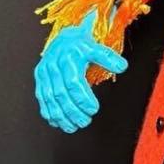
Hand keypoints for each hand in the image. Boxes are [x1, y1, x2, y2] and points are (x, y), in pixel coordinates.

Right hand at [34, 10, 126, 132]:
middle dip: (73, 111)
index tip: (93, 109)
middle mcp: (54, 66)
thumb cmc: (82, 44)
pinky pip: (42, 98)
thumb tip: (123, 67)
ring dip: (61, 116)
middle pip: (61, 94)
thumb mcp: (96, 47)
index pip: (74, 83)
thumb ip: (108, 58)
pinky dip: (49, 112)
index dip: (83, 99)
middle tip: (85, 122)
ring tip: (73, 127)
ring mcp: (44, 73)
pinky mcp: (40, 78)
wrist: (63, 37)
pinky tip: (57, 123)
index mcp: (68, 58)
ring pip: (50, 98)